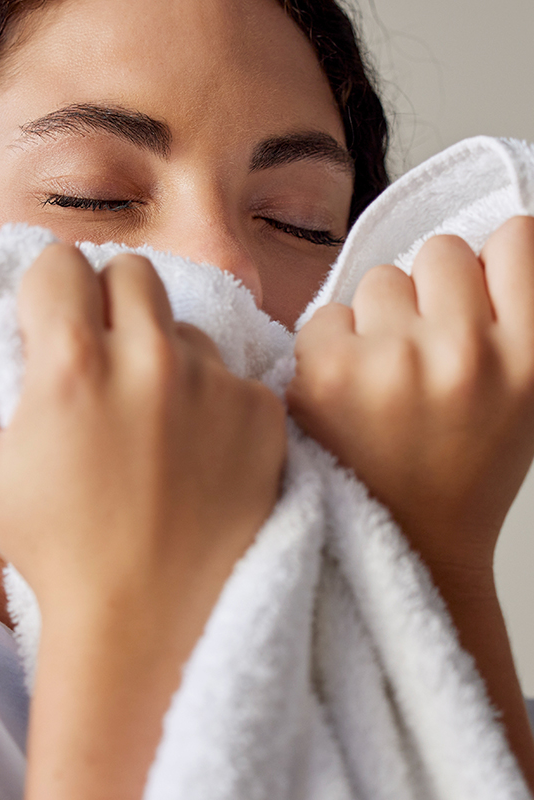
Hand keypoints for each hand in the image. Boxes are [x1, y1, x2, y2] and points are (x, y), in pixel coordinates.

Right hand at [0, 243, 286, 799]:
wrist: (149, 619)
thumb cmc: (52, 549)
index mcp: (71, 367)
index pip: (61, 262)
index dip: (49, 288)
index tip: (51, 320)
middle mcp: (149, 362)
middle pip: (132, 271)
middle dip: (109, 299)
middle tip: (102, 352)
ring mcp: (215, 386)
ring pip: (186, 324)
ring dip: (163, 351)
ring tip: (150, 414)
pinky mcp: (262, 414)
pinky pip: (233, 373)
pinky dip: (212, 396)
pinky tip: (194, 447)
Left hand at [287, 216, 533, 572]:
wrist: (413, 542)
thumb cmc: (464, 470)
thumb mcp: (525, 395)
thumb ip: (512, 321)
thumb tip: (481, 255)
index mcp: (530, 356)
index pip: (514, 240)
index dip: (489, 266)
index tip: (475, 295)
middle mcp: (466, 353)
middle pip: (439, 253)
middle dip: (429, 292)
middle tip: (422, 348)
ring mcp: (392, 361)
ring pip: (380, 279)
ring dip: (380, 317)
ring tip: (384, 374)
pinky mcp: (326, 374)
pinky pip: (326, 314)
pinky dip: (332, 344)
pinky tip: (346, 389)